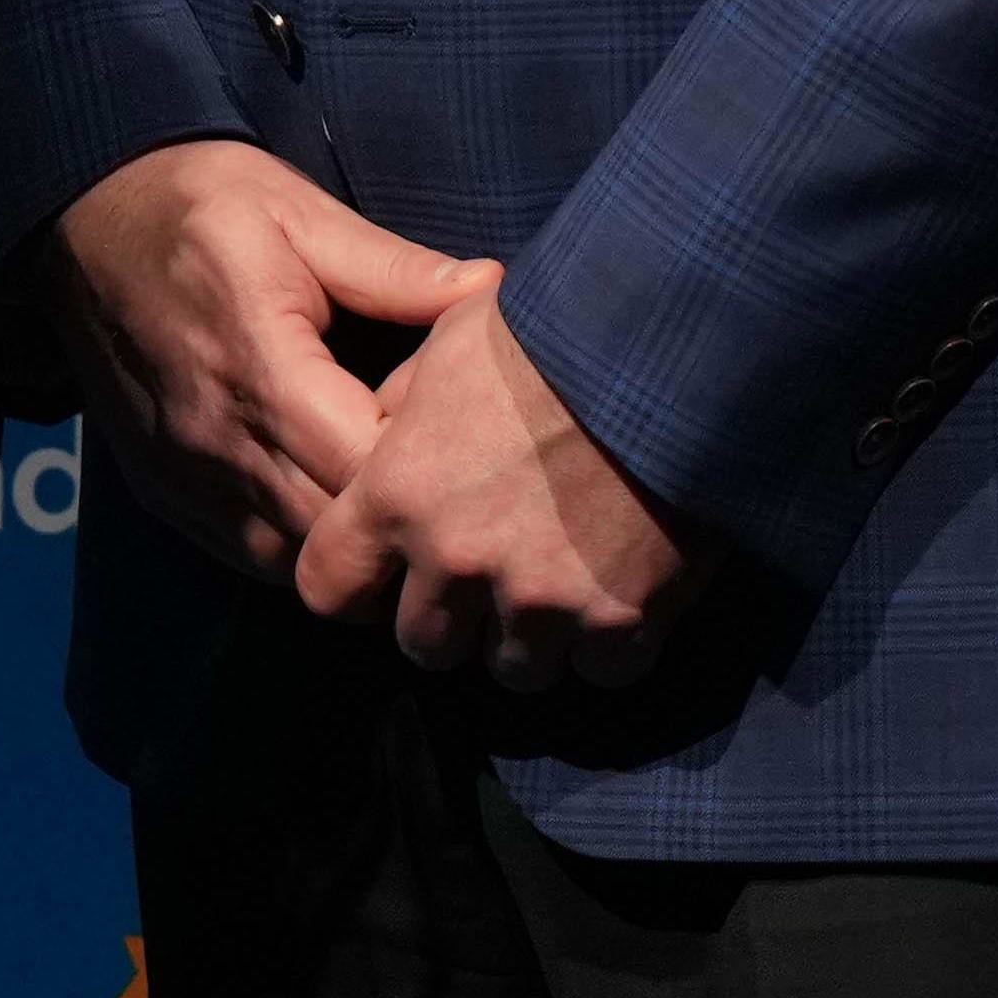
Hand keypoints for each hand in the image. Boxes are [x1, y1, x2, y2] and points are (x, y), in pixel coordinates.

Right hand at [49, 139, 478, 576]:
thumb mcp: (301, 213)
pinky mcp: (163, 493)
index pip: (366, 469)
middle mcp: (216, 439)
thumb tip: (493, 293)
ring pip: (293, 566)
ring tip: (395, 503)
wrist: (79, 215)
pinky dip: (300, 548)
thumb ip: (395, 270)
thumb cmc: (200, 202)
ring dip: (351, 548)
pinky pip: (249, 555)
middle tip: (446, 482)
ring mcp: (185, 476)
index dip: (428, 468)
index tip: (463, 433)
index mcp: (260, 365)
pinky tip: (332, 503)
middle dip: (402, 525)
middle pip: (336, 537)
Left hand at [297, 271, 694, 692]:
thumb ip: (401, 412)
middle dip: (453, 621)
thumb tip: (381, 441)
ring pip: (513, 669)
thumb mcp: (448, 344)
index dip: (356, 587)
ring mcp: (540, 599)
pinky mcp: (619, 618)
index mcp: (399, 491)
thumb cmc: (554, 327)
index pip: (327, 589)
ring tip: (564, 580)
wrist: (670, 342)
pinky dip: (609, 643)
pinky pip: (599, 670)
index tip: (388, 576)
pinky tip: (625, 589)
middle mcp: (458, 559)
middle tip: (491, 577)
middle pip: (424, 648)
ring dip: (532, 637)